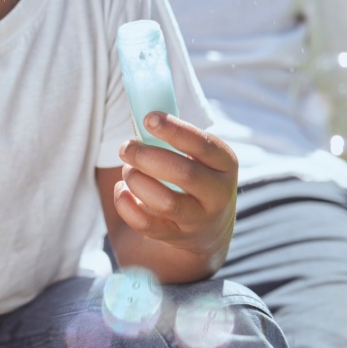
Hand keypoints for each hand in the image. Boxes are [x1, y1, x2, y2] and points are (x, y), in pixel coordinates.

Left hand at [113, 112, 237, 258]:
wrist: (207, 227)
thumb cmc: (194, 175)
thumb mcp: (200, 156)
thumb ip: (177, 136)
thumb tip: (143, 110)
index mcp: (225, 164)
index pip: (203, 144)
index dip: (174, 130)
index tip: (147, 118)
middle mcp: (218, 194)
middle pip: (183, 174)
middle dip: (147, 157)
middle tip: (126, 147)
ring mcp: (199, 219)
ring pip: (165, 202)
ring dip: (137, 181)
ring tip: (128, 170)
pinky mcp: (178, 238)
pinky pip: (147, 225)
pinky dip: (127, 205)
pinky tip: (121, 190)